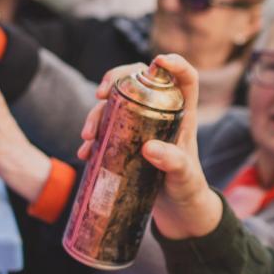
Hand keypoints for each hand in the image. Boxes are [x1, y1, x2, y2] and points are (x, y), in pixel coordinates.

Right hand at [76, 54, 220, 239]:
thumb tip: (149, 147)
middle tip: (100, 95)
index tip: (157, 61)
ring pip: (117, 103)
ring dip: (97, 113)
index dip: (175, 63)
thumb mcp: (184, 177)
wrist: (177, 212)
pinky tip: (85, 153)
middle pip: (140, 80)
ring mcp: (142, 125)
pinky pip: (106, 127)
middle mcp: (162, 114)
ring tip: (87, 138)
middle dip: (116, 79)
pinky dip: (93, 136)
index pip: (185, 78)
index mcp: (183, 115)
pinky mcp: (126, 140)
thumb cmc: (188, 190)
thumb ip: (174, 163)